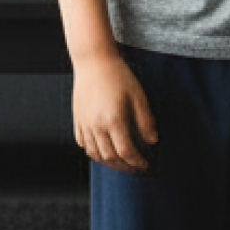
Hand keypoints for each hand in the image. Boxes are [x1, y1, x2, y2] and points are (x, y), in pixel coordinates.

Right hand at [72, 51, 158, 171]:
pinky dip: (92, 152)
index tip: (145, 164)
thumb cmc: (118, 75)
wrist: (93, 61)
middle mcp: (97, 126)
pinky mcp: (77, 119)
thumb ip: (145, 120)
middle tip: (134, 168)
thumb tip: (152, 141)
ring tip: (120, 162)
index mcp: (114, 120)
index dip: (136, 162)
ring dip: (108, 162)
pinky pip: (82, 143)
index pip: (126, 152)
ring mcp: (85, 124)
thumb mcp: (138, 96)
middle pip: (109, 157)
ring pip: (94, 154)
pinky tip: (101, 150)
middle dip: (124, 167)